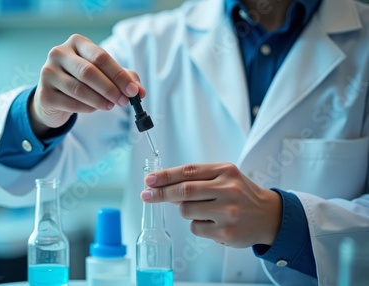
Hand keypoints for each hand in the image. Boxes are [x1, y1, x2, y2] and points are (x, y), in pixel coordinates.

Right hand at [30, 34, 144, 135]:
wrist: (53, 98)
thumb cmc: (82, 81)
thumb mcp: (104, 75)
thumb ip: (123, 79)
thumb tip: (140, 91)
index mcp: (76, 43)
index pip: (101, 57)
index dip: (119, 75)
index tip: (133, 91)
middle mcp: (58, 53)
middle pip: (89, 72)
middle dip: (110, 89)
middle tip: (123, 101)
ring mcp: (48, 73)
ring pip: (79, 89)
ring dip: (100, 100)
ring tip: (111, 106)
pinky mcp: (44, 94)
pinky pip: (71, 103)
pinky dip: (87, 108)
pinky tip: (94, 108)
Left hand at [141, 163, 281, 247]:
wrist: (269, 215)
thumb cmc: (241, 194)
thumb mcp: (224, 177)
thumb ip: (198, 179)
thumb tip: (165, 186)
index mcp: (225, 171)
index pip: (188, 171)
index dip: (165, 176)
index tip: (149, 180)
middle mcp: (228, 189)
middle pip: (184, 191)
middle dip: (161, 193)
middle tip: (147, 195)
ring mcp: (227, 211)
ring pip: (186, 210)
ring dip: (185, 211)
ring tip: (203, 210)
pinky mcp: (226, 231)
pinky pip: (195, 228)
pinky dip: (197, 225)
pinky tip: (212, 222)